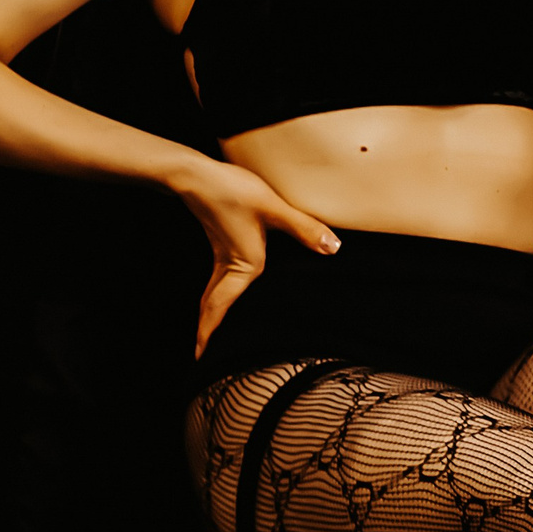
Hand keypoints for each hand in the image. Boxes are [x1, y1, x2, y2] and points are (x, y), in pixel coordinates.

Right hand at [179, 157, 338, 359]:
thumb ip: (304, 229)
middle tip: (200, 355)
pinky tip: (220, 294)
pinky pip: (215, 280)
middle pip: (213, 307)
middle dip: (208, 332)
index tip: (200, 357)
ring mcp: (221, 256)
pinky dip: (214, 296)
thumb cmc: (234, 191)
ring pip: (212, 295)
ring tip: (208, 333)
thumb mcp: (274, 208)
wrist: (198, 174)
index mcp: (243, 266)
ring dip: (210, 315)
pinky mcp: (221, 245)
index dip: (211, 333)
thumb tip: (334, 248)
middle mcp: (230, 266)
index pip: (223, 309)